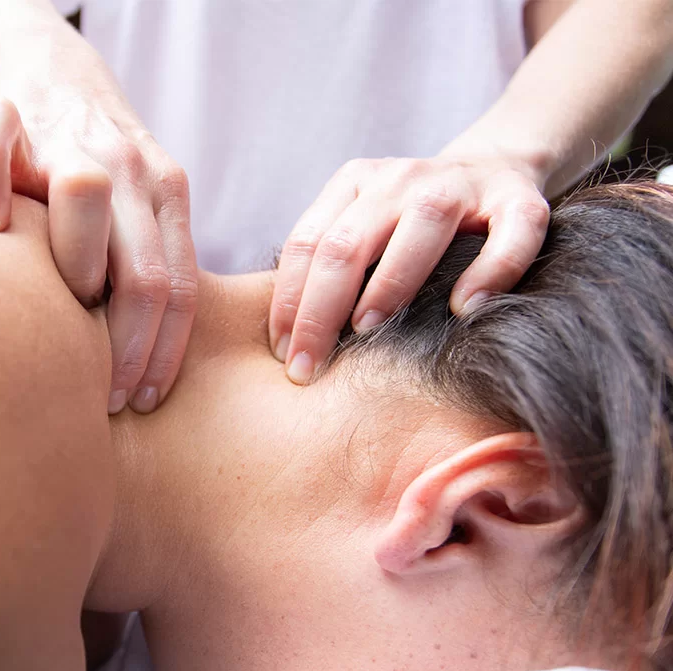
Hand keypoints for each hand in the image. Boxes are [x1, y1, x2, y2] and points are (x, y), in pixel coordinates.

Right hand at [0, 30, 196, 414]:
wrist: (60, 72)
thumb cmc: (104, 170)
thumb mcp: (146, 212)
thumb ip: (153, 265)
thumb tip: (153, 358)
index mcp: (170, 200)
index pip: (182, 292)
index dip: (166, 354)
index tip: (149, 401)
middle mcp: (134, 171)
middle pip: (145, 273)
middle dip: (129, 347)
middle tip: (110, 397)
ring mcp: (78, 139)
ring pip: (86, 201)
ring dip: (73, 272)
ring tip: (58, 322)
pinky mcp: (19, 110)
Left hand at [269, 156, 549, 382]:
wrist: (491, 171)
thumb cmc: (410, 225)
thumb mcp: (363, 228)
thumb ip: (330, 265)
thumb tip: (289, 341)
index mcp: (355, 184)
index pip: (308, 244)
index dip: (290, 302)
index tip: (284, 355)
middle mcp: (400, 178)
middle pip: (348, 243)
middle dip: (321, 312)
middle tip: (308, 367)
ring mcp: (460, 184)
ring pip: (423, 225)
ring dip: (390, 283)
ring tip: (367, 331)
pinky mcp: (518, 200)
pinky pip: (510, 234)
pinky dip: (489, 271)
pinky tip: (465, 309)